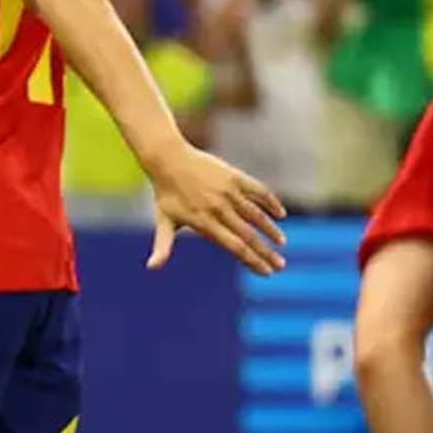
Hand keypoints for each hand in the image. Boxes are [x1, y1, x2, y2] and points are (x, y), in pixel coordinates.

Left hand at [145, 144, 286, 274]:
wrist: (168, 159)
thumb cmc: (165, 194)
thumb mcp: (163, 222)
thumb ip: (163, 246)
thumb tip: (151, 268)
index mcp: (204, 223)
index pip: (235, 247)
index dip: (253, 261)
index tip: (267, 272)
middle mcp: (218, 208)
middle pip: (249, 236)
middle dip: (266, 253)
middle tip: (280, 266)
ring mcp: (228, 192)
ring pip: (256, 215)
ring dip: (271, 230)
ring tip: (281, 243)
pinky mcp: (234, 176)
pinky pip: (258, 190)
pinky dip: (271, 202)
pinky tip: (280, 214)